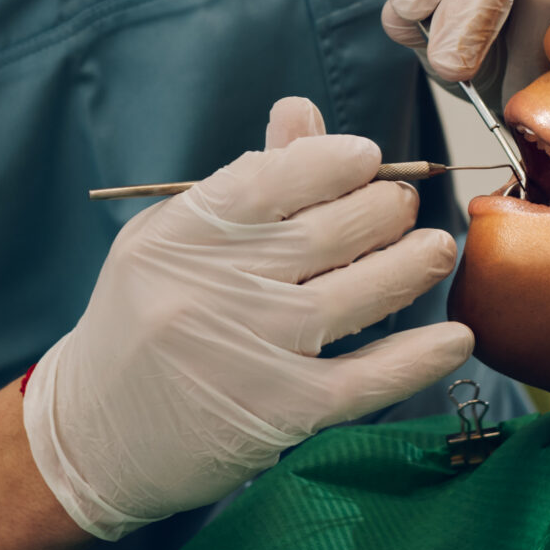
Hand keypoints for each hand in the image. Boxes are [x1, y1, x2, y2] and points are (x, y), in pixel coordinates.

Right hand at [22, 97, 473, 540]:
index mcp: (182, 234)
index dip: (333, 161)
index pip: (272, 179)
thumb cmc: (143, 320)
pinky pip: (365, 378)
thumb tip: (304, 113)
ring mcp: (250, 353)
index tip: (368, 156)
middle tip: (406, 205)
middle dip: (383, 210)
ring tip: (437, 248)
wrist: (93, 435)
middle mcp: (212, 288)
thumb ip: (247, 181)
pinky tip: (456, 336)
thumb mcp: (174, 239)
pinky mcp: (280, 414)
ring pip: (354, 296)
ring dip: (410, 266)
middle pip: (325, 233)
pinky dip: (417, 358)